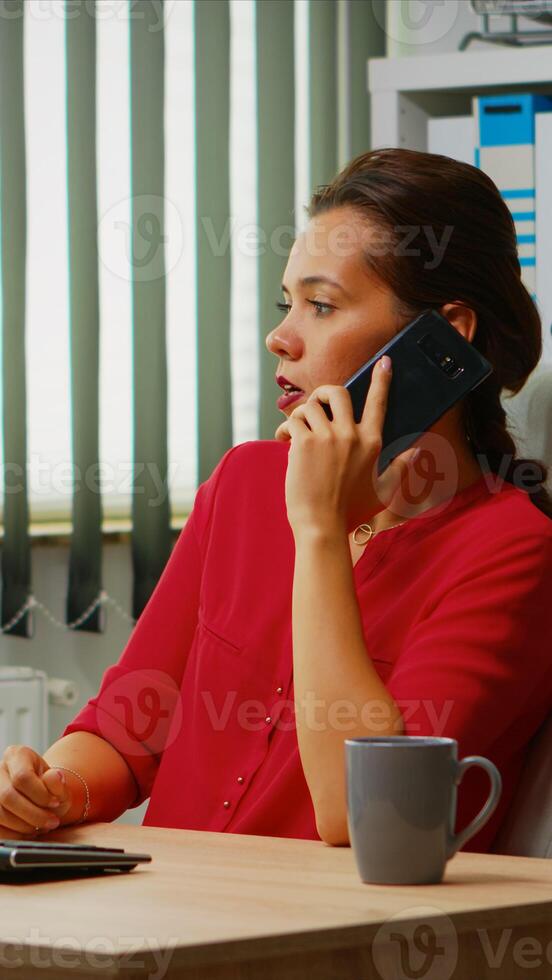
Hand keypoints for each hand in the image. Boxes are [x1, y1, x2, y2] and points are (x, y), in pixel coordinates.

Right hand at [0, 744, 74, 837]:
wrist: (41, 798)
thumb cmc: (50, 789)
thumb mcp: (60, 783)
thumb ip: (58, 782)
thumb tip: (56, 776)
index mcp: (17, 755)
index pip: (22, 777)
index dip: (40, 795)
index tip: (55, 803)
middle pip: (7, 797)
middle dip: (33, 815)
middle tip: (52, 822)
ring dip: (24, 827)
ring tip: (42, 827)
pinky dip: (15, 835)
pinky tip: (29, 832)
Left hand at [274, 356, 418, 534]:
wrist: (322, 526)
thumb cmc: (352, 512)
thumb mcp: (384, 491)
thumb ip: (401, 468)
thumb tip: (417, 452)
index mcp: (372, 443)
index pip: (378, 403)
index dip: (382, 380)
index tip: (384, 362)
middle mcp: (352, 435)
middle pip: (338, 392)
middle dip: (324, 393)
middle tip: (317, 406)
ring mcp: (328, 437)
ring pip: (311, 406)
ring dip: (301, 416)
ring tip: (297, 433)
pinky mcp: (305, 443)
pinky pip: (293, 420)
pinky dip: (285, 428)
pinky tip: (284, 440)